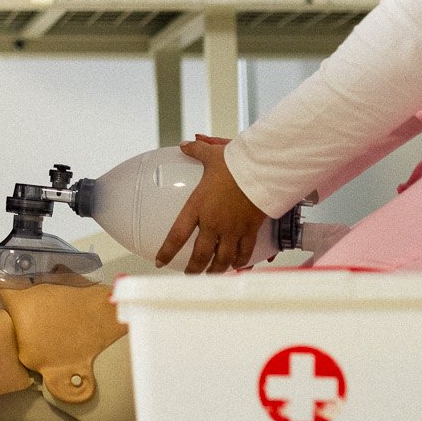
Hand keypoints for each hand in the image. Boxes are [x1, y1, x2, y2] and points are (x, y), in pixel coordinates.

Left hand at [156, 135, 271, 273]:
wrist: (262, 170)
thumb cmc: (235, 163)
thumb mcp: (211, 154)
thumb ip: (196, 151)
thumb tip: (185, 144)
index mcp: (198, 206)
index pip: (177, 235)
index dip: (167, 252)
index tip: (160, 262)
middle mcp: (213, 223)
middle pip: (201, 255)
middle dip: (193, 268)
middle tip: (189, 275)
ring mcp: (232, 229)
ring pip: (222, 259)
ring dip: (216, 270)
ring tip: (211, 275)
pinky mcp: (250, 230)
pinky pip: (244, 252)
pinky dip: (240, 262)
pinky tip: (237, 266)